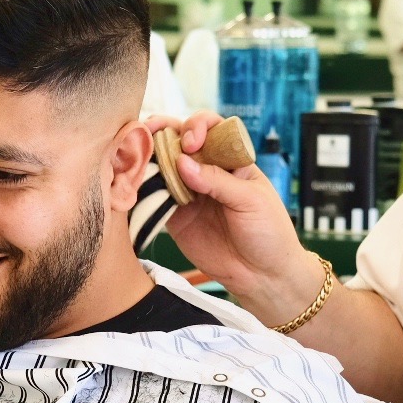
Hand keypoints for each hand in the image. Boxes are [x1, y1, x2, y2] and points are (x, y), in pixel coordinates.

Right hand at [148, 113, 314, 315]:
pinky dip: (143, 189)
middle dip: (162, 132)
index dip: (197, 126)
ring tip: (135, 156)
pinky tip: (134, 183)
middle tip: (150, 132)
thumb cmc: (269, 233)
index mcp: (231, 159)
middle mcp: (206, 171)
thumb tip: (182, 163)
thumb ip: (217, 181)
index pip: (210, 128)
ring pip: (162, 166)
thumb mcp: (251, 201)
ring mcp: (188, 192)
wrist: (262, 276)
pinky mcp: (175, 216)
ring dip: (148, 158)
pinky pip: (155, 198)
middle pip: (179, 141)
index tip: (192, 142)